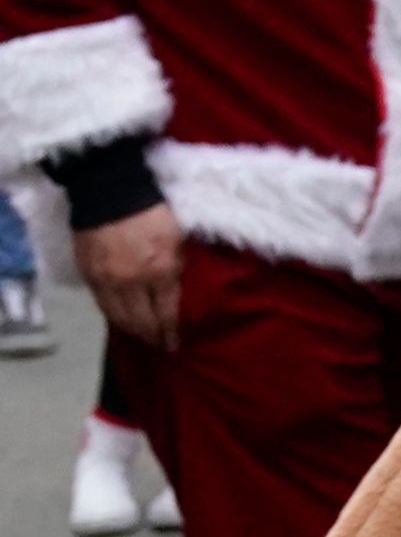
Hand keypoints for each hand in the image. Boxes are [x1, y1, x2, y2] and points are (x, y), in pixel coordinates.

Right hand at [77, 202, 183, 350]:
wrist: (110, 191)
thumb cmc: (152, 212)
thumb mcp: (177, 239)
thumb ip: (176, 268)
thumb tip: (176, 294)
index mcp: (160, 271)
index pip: (166, 313)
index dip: (170, 332)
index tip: (174, 344)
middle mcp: (132, 282)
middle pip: (141, 320)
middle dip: (152, 336)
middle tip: (159, 346)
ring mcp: (106, 279)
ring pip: (118, 316)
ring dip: (132, 331)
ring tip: (141, 338)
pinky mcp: (87, 273)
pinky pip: (101, 303)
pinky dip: (113, 315)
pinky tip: (121, 320)